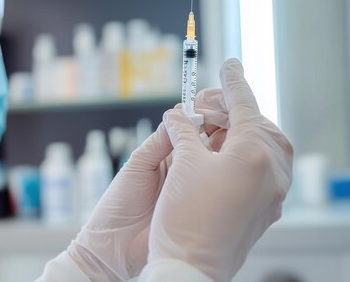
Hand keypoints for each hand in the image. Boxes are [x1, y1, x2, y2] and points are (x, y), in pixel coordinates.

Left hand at [66, 85, 232, 280]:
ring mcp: (196, 188)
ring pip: (217, 162)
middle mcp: (185, 169)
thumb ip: (159, 141)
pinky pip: (218, 187)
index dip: (202, 115)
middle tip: (230, 118)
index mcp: (167, 155)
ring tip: (235, 138)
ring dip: (226, 149)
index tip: (214, 103)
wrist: (115, 245)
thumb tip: (181, 114)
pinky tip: (235, 166)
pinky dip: (227, 175)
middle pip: (209, 142)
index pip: (190, 128)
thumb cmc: (119, 204)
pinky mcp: (204, 207)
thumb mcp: (138, 164)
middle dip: (220, 128)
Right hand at [149, 59, 293, 281]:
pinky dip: (244, 155)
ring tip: (207, 132)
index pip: (244, 105)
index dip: (232, 82)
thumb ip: (184, 130)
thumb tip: (180, 115)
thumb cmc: (185, 217)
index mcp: (255, 153)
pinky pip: (263, 169)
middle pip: (259, 125)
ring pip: (265, 147)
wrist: (191, 269)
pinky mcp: (266, 210)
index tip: (228, 63)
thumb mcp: (182, 163)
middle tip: (204, 107)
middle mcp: (273, 172)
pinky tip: (219, 156)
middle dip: (233, 110)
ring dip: (239, 133)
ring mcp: (273, 193)